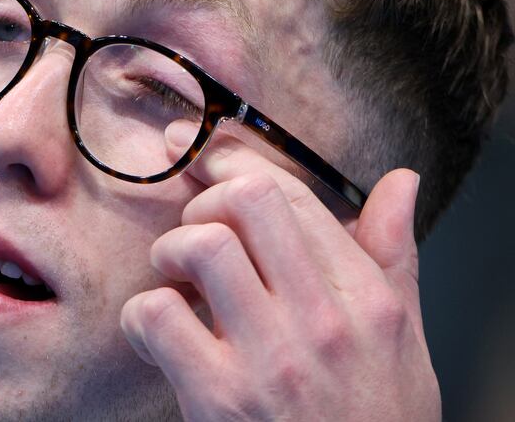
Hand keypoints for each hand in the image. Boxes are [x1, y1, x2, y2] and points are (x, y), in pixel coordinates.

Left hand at [120, 124, 440, 420]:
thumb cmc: (375, 419)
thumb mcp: (404, 339)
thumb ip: (394, 255)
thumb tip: (400, 184)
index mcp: (367, 298)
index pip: (292, 195)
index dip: (234, 160)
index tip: (199, 152)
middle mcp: (323, 319)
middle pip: (247, 200)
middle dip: (206, 198)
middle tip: (196, 227)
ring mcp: (271, 359)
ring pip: (202, 246)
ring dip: (172, 250)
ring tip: (175, 276)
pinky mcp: (220, 398)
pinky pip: (159, 315)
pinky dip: (143, 314)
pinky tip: (157, 332)